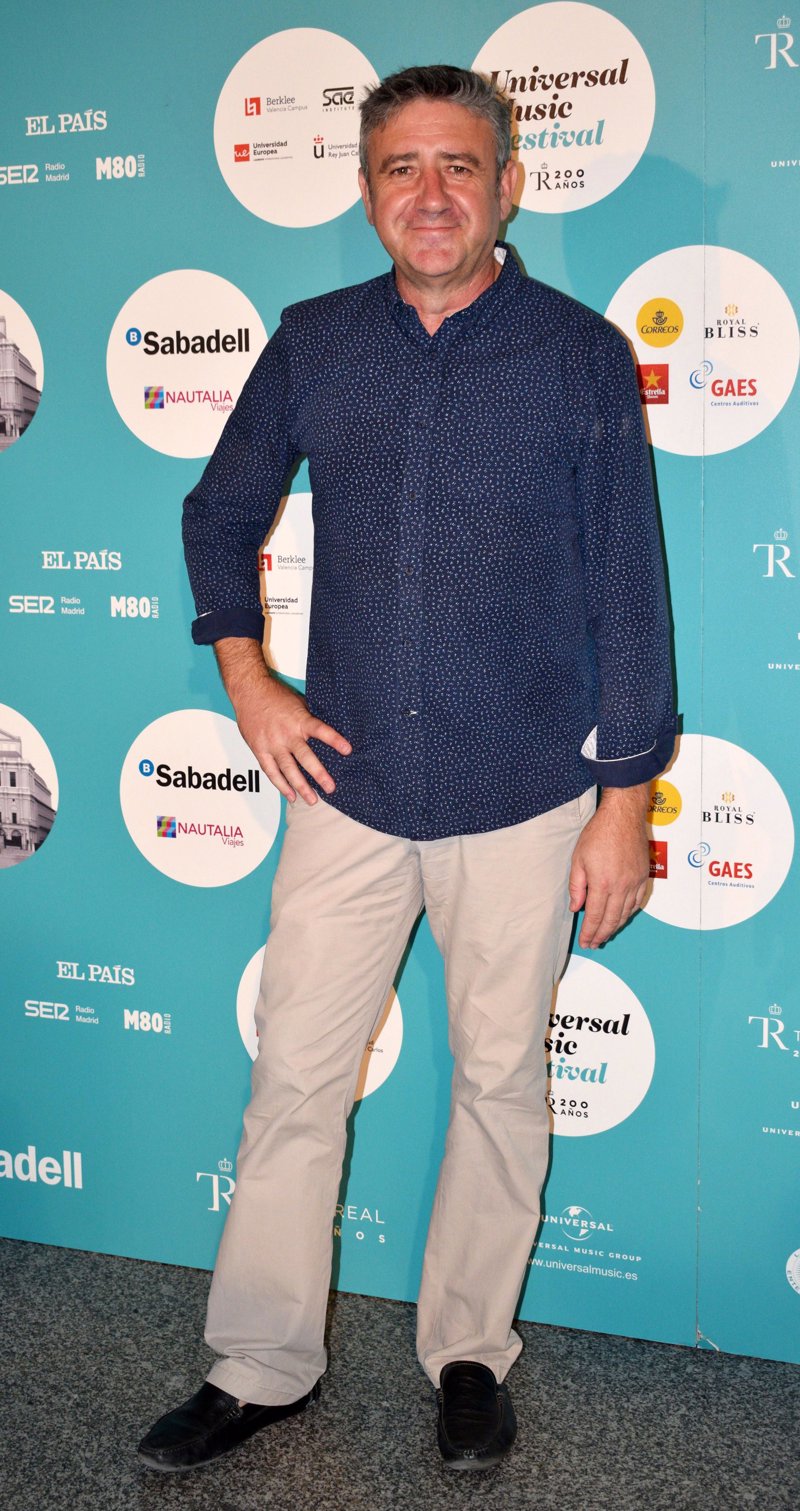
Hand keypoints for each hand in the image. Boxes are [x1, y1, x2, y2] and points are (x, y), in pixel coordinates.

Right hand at [214, 637, 350, 803]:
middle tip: (330, 788)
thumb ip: (310, 719)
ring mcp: (272, 744)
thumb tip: (326, 733)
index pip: (320, 730)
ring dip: (300, 786)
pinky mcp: (259, 750)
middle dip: (319, 774)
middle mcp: (286, 734)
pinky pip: (271, 771)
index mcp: (299, 720)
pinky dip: (280, 785)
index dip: (334, 740)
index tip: (348, 750)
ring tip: (312, 800)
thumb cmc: (275, 695)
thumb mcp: (298, 703)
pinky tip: (290, 795)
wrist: (249, 691)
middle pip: (305, 757)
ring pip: (288, 769)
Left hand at [568, 785, 649, 947]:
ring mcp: (635, 882)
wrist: (623, 817)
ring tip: (606, 934)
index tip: (585, 942)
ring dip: (616, 926)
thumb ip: (577, 886)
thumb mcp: (578, 859)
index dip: (590, 933)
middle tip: (594, 944)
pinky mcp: (643, 876)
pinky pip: (637, 902)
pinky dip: (629, 913)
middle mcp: (621, 886)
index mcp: (602, 883)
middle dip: (602, 935)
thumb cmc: (598, 834)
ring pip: (626, 913)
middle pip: (612, 919)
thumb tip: (576, 907)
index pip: (595, 917)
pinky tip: (622, 916)